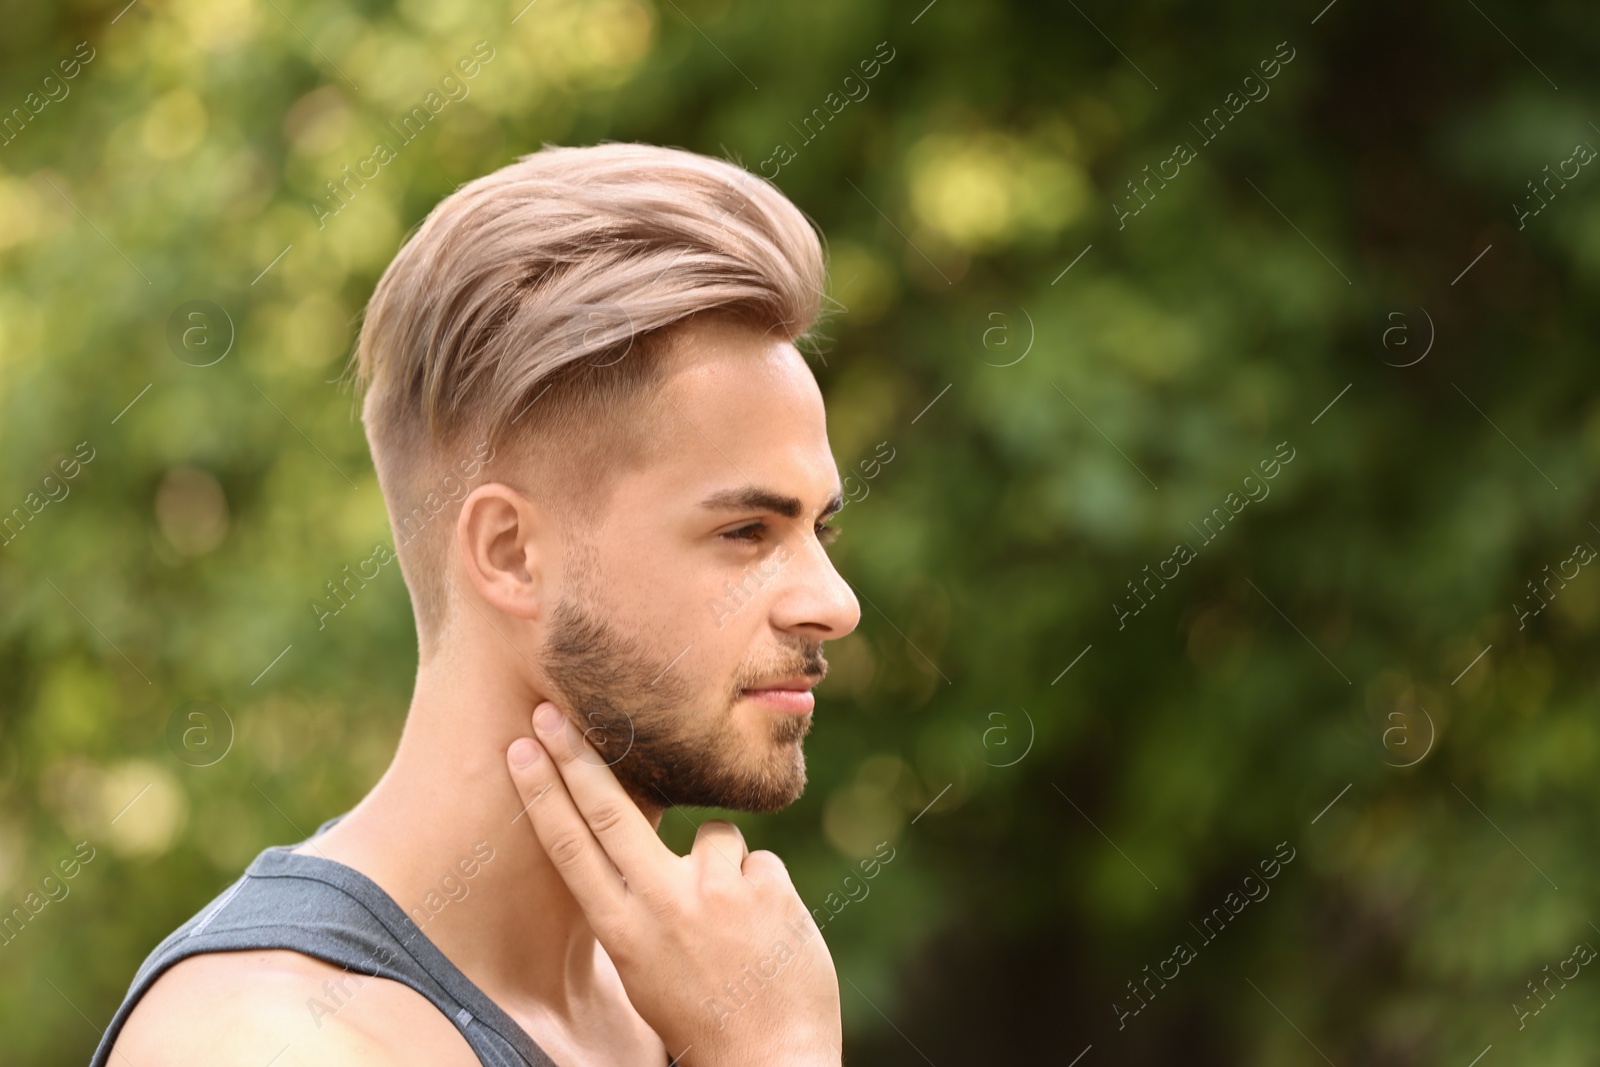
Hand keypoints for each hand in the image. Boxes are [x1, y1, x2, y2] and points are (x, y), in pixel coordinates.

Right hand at [505, 701, 841, 1066]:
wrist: (771, 1059)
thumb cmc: (703, 1015)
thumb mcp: (644, 967)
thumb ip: (635, 906)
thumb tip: (624, 847)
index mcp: (621, 931)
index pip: (570, 848)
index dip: (542, 793)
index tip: (520, 747)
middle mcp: (660, 904)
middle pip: (609, 810)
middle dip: (575, 756)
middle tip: (550, 710)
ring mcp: (714, 892)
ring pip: (713, 838)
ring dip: (725, 874)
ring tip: (736, 933)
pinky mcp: (765, 885)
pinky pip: (758, 863)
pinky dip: (764, 893)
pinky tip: (768, 937)